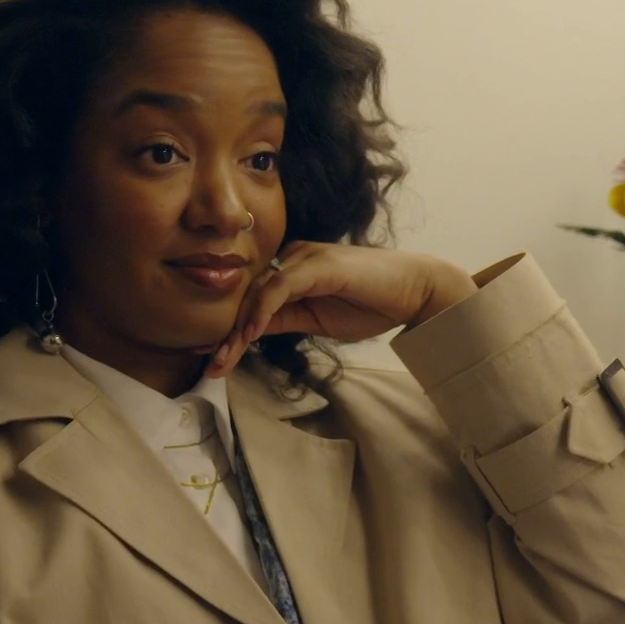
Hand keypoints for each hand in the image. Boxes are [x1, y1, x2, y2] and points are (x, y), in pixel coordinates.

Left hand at [204, 242, 478, 376]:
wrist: (414, 291)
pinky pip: (280, 288)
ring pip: (258, 292)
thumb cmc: (372, 303)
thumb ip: (284, 320)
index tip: (213, 358)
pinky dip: (262, 311)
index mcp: (292, 268)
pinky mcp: (318, 264)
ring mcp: (304, 257)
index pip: (253, 299)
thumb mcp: (317, 320)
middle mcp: (293, 257)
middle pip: (248, 296)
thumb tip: (250, 335)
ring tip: (223, 359)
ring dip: (238, 328)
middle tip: (210, 366)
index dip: (230, 329)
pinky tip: (250, 335)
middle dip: (227, 333)